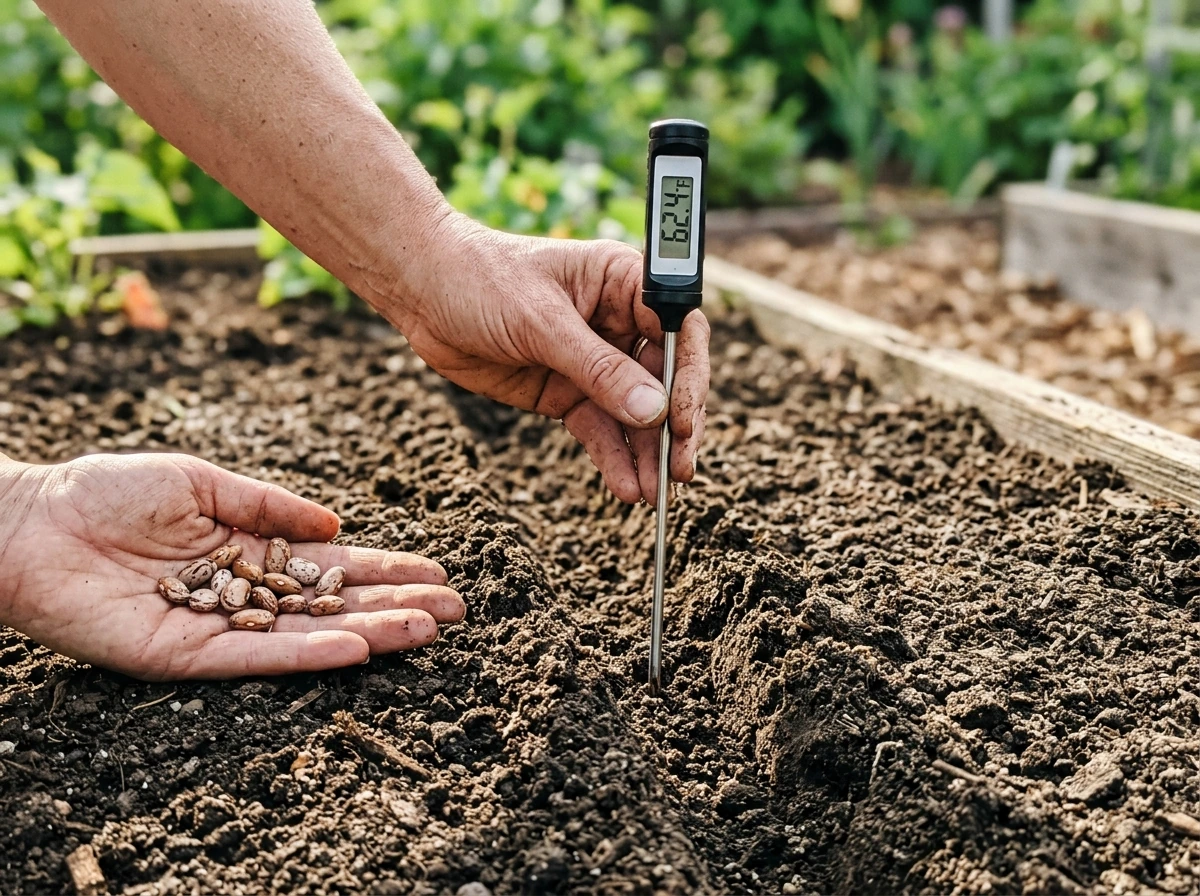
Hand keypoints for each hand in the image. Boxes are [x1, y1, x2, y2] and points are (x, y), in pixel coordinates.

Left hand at [0, 454, 463, 680]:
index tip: (436, 572)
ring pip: (307, 637)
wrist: (32, 524)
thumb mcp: (201, 481)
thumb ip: (267, 504)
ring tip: (425, 629)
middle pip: (333, 605)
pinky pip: (256, 659)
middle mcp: (244, 595)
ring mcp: (219, 629)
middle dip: (395, 606)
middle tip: (455, 611)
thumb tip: (334, 523)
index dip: (385, 569)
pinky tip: (356, 647)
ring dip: (369, 634)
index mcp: (250, 552)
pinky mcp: (186, 657)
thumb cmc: (107, 492)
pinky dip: (308, 656)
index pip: (332, 567)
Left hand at [390, 215, 709, 504]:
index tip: (682, 418)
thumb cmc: (482, 279)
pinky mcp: (567, 391)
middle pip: (665, 379)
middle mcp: (619, 322)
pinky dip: (613, 458)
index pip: (679, 329)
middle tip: (679, 468)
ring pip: (635, 412)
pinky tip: (626, 487)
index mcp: (624, 283)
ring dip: (646, 452)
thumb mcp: (540, 322)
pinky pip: (600, 428)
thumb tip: (653, 411)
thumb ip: (598, 369)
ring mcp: (594, 360)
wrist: (422, 293)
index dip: (689, 375)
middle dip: (673, 426)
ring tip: (655, 494)